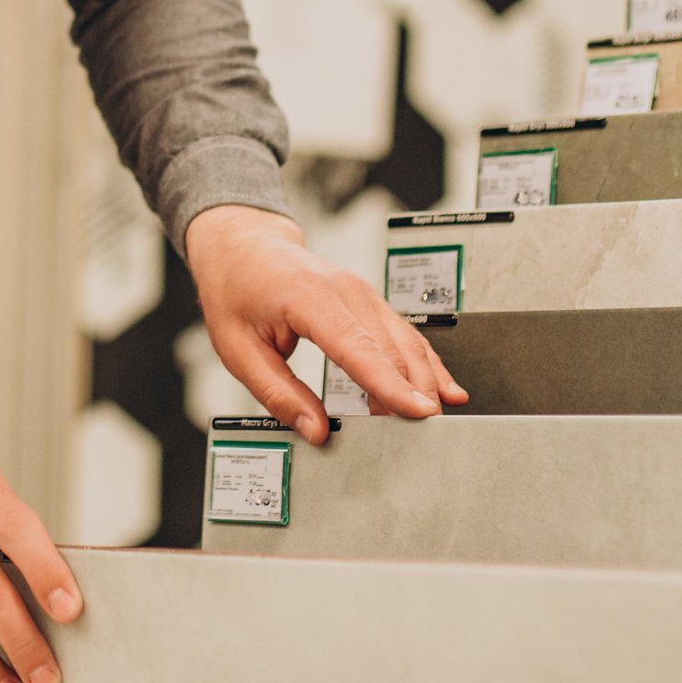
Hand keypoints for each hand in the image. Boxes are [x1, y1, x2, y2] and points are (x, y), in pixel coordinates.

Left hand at [185, 203, 467, 445]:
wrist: (242, 244)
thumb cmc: (237, 288)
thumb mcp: (239, 350)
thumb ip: (279, 394)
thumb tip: (315, 431)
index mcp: (309, 298)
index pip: (358, 349)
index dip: (391, 386)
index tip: (418, 413)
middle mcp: (345, 291)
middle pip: (392, 350)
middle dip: (412, 394)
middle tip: (423, 437)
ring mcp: (362, 292)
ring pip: (407, 342)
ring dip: (424, 382)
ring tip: (434, 422)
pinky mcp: (368, 300)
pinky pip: (404, 333)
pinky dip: (426, 363)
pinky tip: (444, 387)